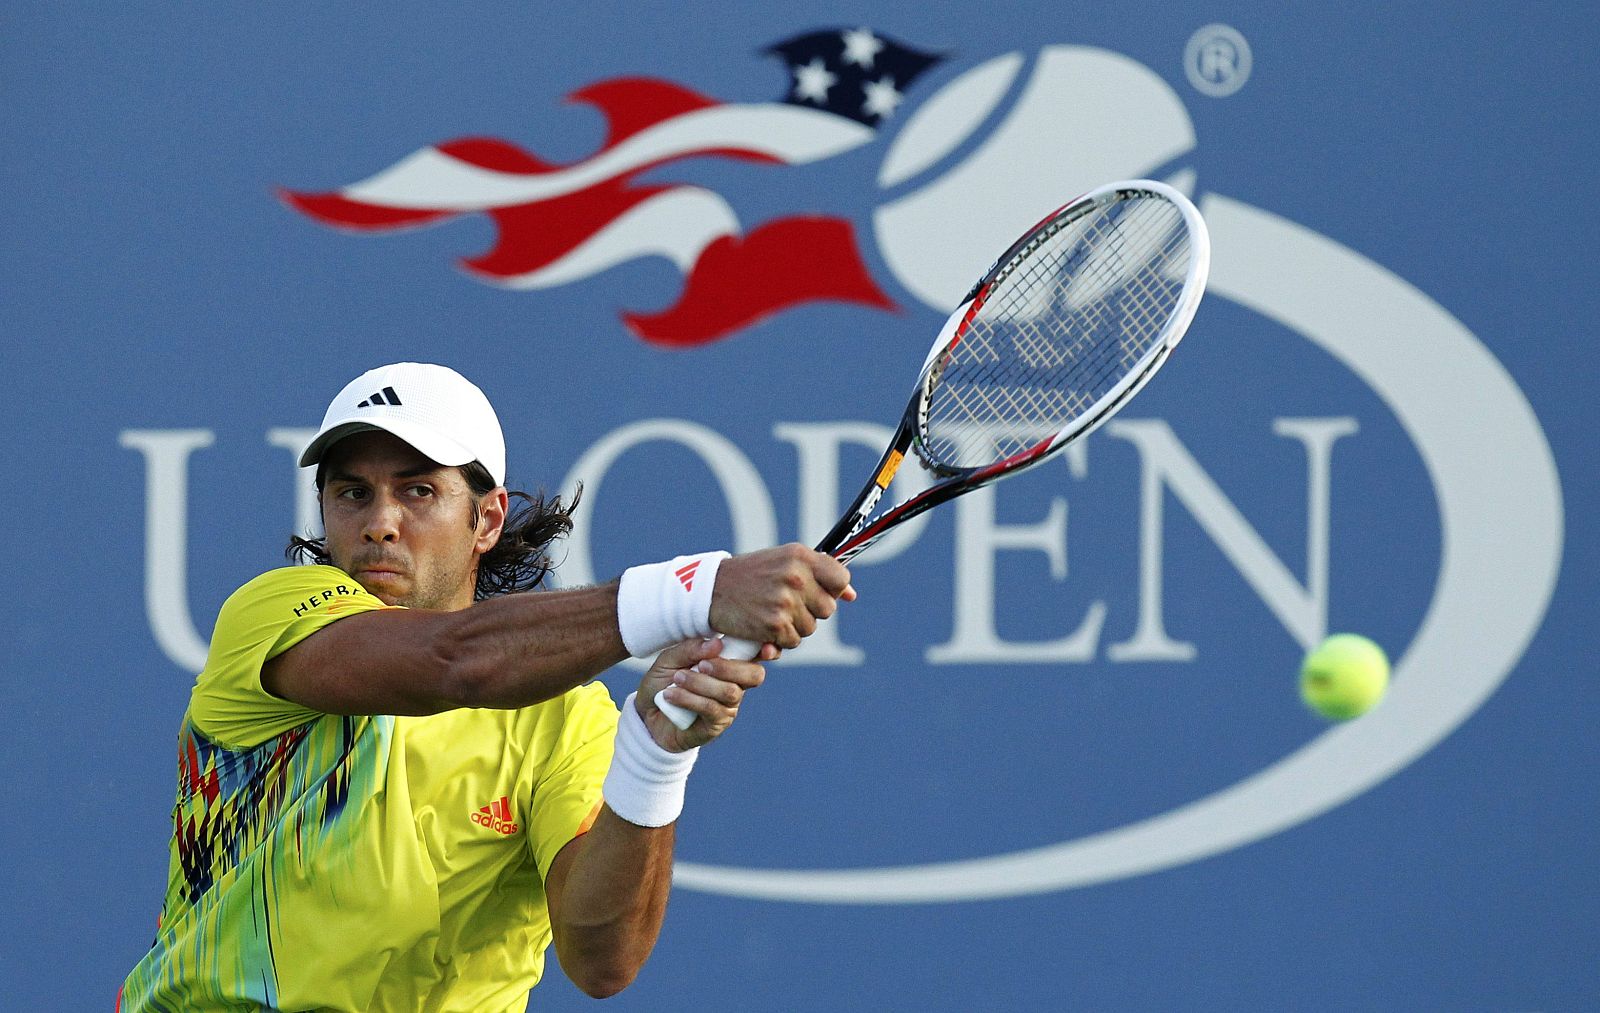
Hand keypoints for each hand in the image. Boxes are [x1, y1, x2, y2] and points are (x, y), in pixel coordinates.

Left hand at [637, 639, 764, 749]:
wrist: (646, 715)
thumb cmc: (662, 682)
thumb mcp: (669, 659)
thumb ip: (691, 649)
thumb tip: (717, 645)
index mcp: (729, 663)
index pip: (756, 654)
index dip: (766, 650)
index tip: (765, 647)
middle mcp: (735, 684)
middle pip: (754, 675)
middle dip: (729, 667)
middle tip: (702, 665)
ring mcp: (728, 706)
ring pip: (730, 692)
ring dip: (700, 683)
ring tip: (677, 679)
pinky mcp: (716, 725)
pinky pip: (711, 709)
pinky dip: (689, 699)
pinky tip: (670, 695)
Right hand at [709, 544, 854, 654]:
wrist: (711, 591)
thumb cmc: (751, 575)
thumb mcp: (783, 562)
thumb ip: (818, 573)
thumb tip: (852, 595)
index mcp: (799, 556)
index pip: (841, 579)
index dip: (834, 590)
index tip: (819, 592)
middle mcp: (796, 577)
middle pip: (827, 609)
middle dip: (811, 611)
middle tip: (786, 603)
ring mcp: (785, 602)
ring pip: (810, 628)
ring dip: (794, 626)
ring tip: (771, 612)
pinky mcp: (774, 625)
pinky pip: (792, 642)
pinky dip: (780, 640)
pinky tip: (764, 626)